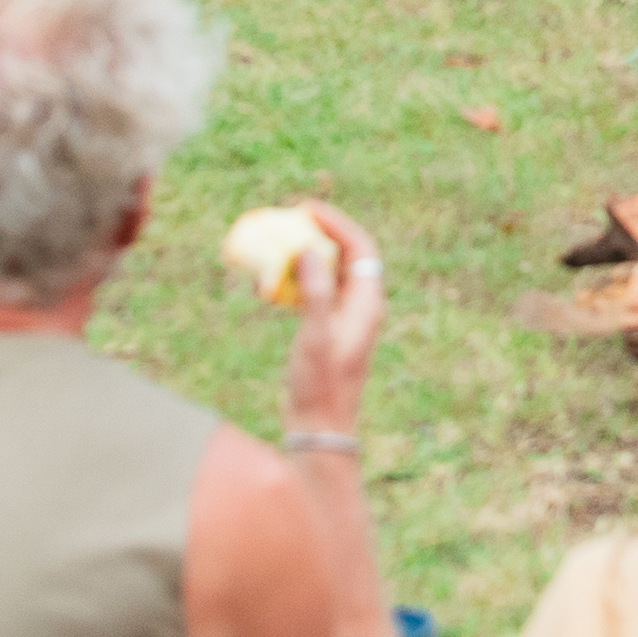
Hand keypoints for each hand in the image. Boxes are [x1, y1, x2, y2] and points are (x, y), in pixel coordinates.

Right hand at [282, 196, 387, 431]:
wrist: (320, 427)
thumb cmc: (321, 386)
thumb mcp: (316, 337)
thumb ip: (315, 293)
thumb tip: (309, 251)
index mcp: (367, 305)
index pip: (360, 248)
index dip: (337, 223)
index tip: (307, 210)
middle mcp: (360, 308)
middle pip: (346, 256)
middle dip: (319, 235)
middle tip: (289, 221)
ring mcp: (345, 320)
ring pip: (328, 275)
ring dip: (305, 258)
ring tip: (277, 247)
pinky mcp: (328, 331)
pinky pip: (315, 295)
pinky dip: (296, 282)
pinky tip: (271, 286)